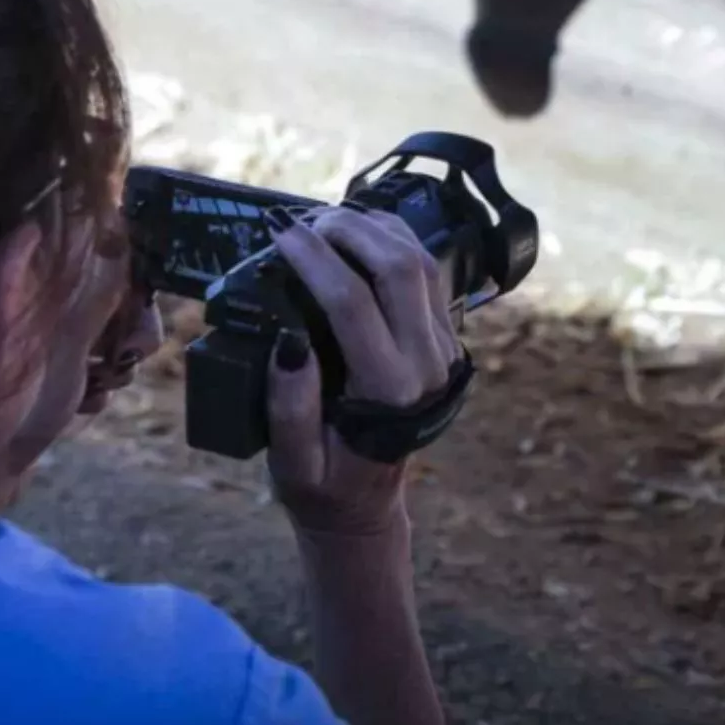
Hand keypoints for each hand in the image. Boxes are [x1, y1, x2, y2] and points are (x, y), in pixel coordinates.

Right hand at [263, 204, 462, 536]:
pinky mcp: (444, 338)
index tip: (280, 235)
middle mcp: (426, 366)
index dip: (313, 259)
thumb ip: (288, 409)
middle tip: (300, 221)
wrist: (368, 503)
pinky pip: (427, 270)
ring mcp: (443, 349)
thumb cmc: (323, 483)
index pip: (352, 303)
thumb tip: (288, 343)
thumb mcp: (292, 464)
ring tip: (322, 220)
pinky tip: (358, 230)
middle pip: (397, 268)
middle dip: (346, 230)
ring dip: (372, 228)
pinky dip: (393, 239)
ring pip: (418, 261)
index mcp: (388, 395)